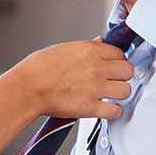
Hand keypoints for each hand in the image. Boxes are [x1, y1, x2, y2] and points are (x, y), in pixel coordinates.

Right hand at [14, 39, 132, 120]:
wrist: (27, 88)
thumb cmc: (39, 69)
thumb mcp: (64, 48)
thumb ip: (87, 47)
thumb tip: (100, 43)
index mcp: (91, 51)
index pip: (120, 53)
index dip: (117, 61)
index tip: (112, 68)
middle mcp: (97, 67)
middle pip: (127, 71)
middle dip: (122, 77)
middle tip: (113, 81)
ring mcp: (95, 87)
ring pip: (126, 90)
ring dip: (120, 94)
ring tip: (110, 96)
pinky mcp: (90, 106)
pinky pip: (116, 111)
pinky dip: (113, 112)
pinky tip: (106, 109)